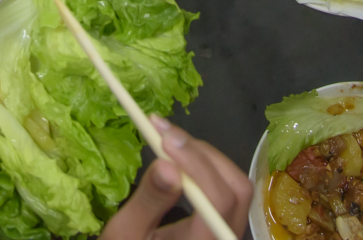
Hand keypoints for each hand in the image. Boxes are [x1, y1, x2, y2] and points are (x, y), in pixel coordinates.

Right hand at [101, 117, 252, 239]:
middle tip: (165, 133)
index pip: (219, 201)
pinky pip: (228, 192)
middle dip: (201, 155)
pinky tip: (182, 158)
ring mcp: (228, 233)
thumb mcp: (125, 233)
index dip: (197, 164)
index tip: (165, 137)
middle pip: (236, 189)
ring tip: (169, 141)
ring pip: (237, 187)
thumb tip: (167, 164)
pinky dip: (207, 169)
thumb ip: (148, 201)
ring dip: (204, 158)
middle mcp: (225, 239)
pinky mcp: (224, 226)